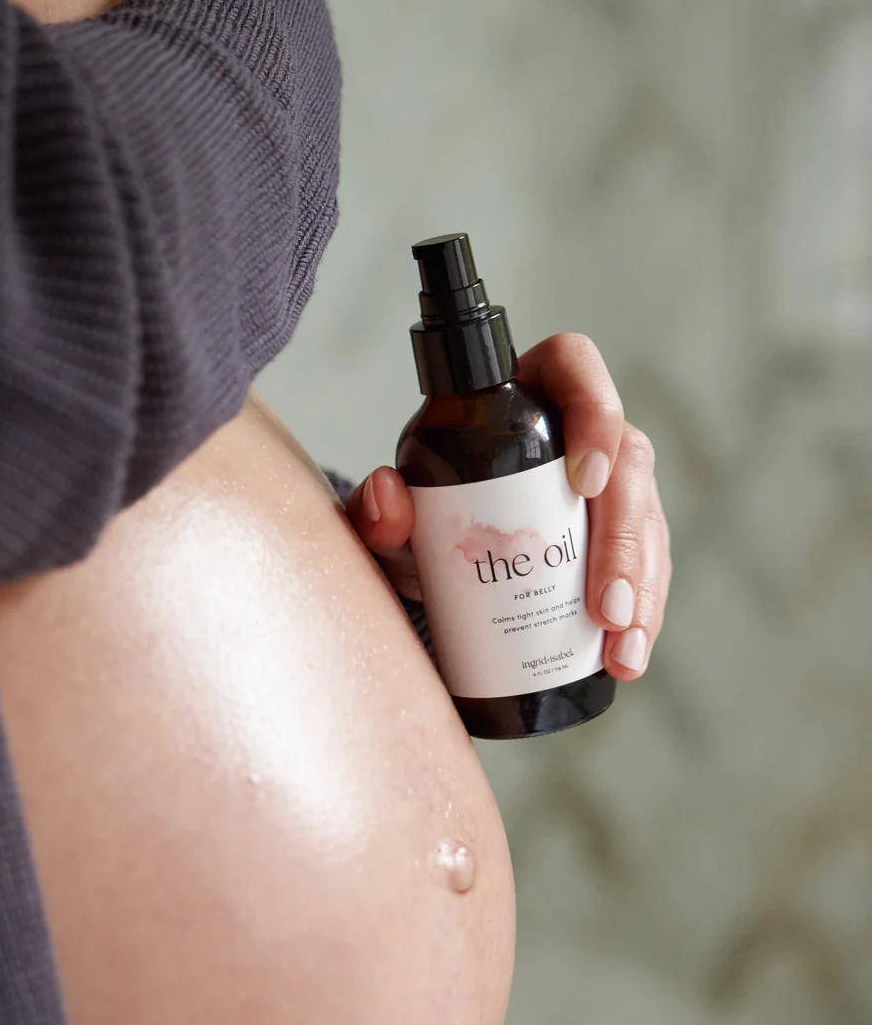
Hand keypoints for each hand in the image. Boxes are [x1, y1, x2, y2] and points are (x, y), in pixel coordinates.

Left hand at [345, 334, 669, 681]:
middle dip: (624, 540)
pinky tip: (626, 656)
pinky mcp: (622, 535)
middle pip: (628, 460)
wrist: (433, 573)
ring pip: (647, 519)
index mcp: (523, 396)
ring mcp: (608, 484)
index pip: (574, 369)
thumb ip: (376, 513)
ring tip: (619, 651)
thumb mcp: (394, 526)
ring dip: (642, 588)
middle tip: (604, 607)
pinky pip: (648, 565)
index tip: (585, 482)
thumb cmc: (421, 525)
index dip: (595, 414)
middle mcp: (575, 432)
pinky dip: (642, 613)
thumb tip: (386, 495)